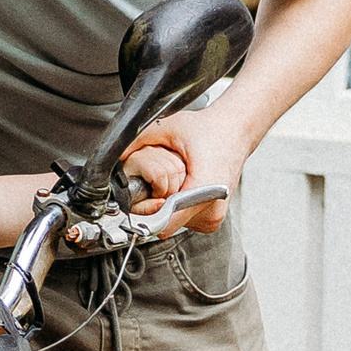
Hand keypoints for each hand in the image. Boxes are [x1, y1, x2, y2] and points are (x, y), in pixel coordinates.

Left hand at [119, 111, 240, 234]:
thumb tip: (115, 156)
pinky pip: (185, 220)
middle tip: (159, 183)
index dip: (146, 213)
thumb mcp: (169, 127)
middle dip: (156, 206)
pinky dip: (179, 208)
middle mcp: (211, 209)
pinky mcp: (213, 219)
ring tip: (178, 182)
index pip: (166, 221)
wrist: (236, 131)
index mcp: (204, 188)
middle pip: (167, 222)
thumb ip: (139, 140)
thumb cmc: (210, 129)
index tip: (138, 203)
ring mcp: (214, 217)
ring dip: (168, 207)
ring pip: (175, 223)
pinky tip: (186, 187)